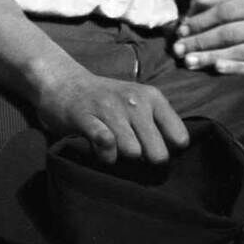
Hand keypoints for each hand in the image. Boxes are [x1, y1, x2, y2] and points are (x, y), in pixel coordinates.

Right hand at [30, 60, 189, 166]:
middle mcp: (135, 101)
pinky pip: (106, 145)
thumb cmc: (106, 100)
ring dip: (121, 158)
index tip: (153, 150)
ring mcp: (110, 108)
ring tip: (113, 147)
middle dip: (145, 161)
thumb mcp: (138, 102)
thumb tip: (175, 155)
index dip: (169, 151)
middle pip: (158, 154)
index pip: (180, 138)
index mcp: (152, 97)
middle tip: (131, 152)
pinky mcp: (86, 117)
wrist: (63, 82)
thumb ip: (158, 123)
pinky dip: (104, 155)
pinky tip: (98, 149)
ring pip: (132, 152)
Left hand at [175, 0, 243, 75]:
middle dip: (201, 41)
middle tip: (179, 49)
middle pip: (230, 32)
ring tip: (189, 61)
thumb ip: (205, 3)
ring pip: (238, 51)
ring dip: (210, 56)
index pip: (225, 11)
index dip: (201, 21)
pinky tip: (217, 68)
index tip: (181, 31)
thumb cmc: (224, 24)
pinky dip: (233, 68)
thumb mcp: (215, 10)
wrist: (243, 47)